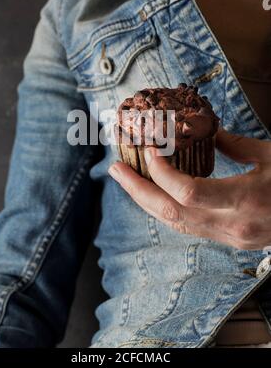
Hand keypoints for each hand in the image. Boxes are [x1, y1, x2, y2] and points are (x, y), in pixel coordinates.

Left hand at [108, 129, 270, 249]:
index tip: (149, 150)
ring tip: (126, 179)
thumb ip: (233, 144)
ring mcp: (228, 238)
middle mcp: (231, 225)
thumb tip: (204, 129)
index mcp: (244, 200)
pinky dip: (165, 210)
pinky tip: (153, 195)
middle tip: (115, 168)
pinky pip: (187, 227)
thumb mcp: (269, 156)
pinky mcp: (227, 241)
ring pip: (174, 223)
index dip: (161, 173)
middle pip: (170, 212)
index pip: (187, 192)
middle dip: (137, 190)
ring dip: (146, 201)